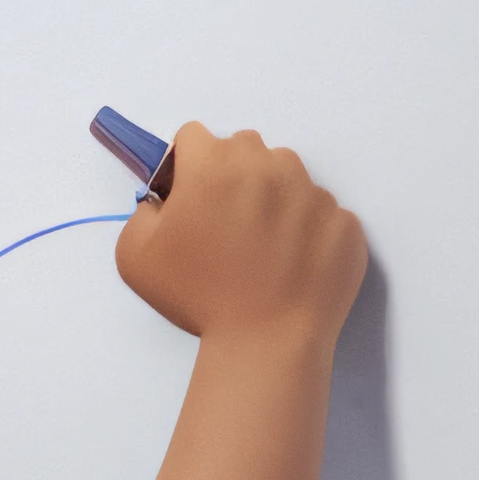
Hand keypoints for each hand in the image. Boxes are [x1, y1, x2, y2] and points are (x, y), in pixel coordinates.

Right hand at [116, 122, 365, 353]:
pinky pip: (320, 214)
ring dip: (271, 198)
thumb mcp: (135, 256)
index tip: (186, 200)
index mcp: (214, 165)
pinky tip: (291, 267)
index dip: (184, 167)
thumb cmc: (197, 297)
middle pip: (243, 149)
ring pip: (286, 176)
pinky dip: (305, 232)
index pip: (194, 138)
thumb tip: (166, 201)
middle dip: (230, 176)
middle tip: (224, 226)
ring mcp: (313, 191)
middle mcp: (268, 164)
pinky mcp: (343, 221)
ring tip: (262, 249)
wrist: (266, 341)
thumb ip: (143, 213)